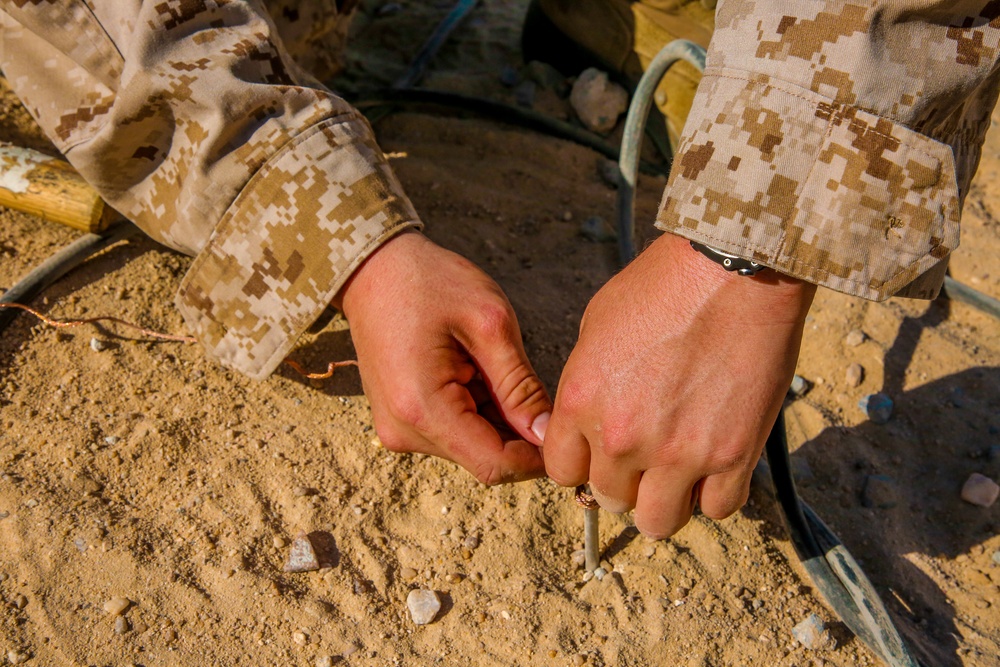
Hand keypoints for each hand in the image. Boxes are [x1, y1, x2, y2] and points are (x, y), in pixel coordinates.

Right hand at [335, 231, 551, 484]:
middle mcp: (404, 431)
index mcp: (423, 409)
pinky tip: (478, 373)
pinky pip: (452, 432)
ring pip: (471, 447)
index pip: (495, 464)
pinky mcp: (400, 420)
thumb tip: (549, 433)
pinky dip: (477, 412)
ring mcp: (398, 429)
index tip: (564, 428)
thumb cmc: (430, 283)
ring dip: (498, 420)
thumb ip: (521, 386)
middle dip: (520, 434)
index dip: (537, 457)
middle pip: (483, 459)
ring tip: (497, 367)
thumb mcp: (490, 324)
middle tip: (537, 385)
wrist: (373, 268)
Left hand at [542, 233, 814, 537]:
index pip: (562, 472)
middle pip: (609, 500)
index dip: (582, 464)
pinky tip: (718, 465)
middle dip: (624, 484)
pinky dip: (716, 493)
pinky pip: (718, 509)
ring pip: (658, 522)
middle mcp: (621, 438)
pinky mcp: (732, 456)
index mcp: (580, 403)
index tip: (601, 453)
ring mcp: (678, 453)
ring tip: (680, 474)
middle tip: (645, 460)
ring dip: (666, 502)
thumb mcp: (596, 326)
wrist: (732, 269)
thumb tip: (586, 421)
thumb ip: (585, 384)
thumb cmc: (662, 285)